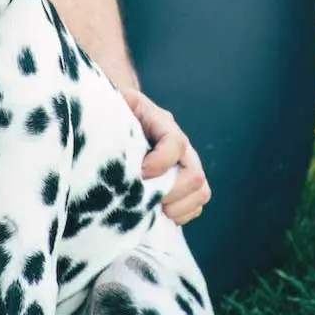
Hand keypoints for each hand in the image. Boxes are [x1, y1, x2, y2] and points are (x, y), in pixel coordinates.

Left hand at [121, 88, 210, 224]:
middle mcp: (180, 146)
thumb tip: (122, 104)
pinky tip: (157, 213)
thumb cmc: (115, 112)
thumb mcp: (114, 100)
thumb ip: (118, 99)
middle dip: (170, 192)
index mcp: (162, 123)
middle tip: (143, 198)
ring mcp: (185, 166)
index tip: (140, 172)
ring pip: (200, 191)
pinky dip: (180, 215)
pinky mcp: (184, 185)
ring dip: (177, 207)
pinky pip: (196, 205)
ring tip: (152, 209)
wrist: (121, 119)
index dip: (161, 161)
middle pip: (194, 174)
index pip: (176, 143)